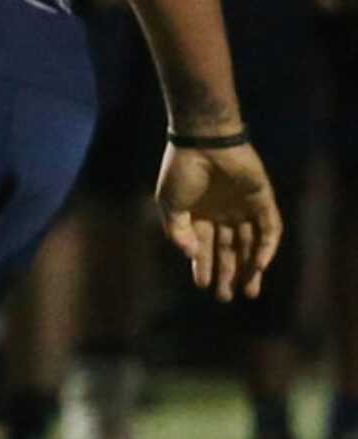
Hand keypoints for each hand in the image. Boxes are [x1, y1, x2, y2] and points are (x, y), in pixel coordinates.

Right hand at [156, 140, 282, 302]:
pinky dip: (265, 248)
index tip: (202, 285)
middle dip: (228, 273)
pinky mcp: (263, 200)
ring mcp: (244, 208)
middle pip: (229, 250)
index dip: (203, 266)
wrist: (203, 140)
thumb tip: (189, 254)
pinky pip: (269, 229)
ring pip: (250, 244)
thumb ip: (177, 230)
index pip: (205, 247)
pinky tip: (259, 266)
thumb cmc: (181, 169)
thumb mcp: (169, 203)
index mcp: (200, 214)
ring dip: (250, 268)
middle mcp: (223, 214)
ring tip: (248, 290)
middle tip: (226, 297)